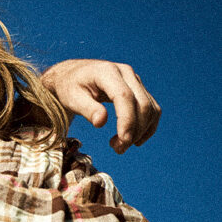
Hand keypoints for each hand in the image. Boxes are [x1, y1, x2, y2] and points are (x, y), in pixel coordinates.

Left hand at [42, 59, 160, 153]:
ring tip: (120, 145)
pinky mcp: (138, 88)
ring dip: (141, 131)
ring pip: (150, 108)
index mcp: (106, 72)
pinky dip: (147, 126)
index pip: (124, 97)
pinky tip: (133, 139)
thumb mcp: (71, 98)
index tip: (123, 141)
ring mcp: (134, 80)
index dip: (127, 120)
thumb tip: (101, 122)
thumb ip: (87, 109)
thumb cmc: (70, 86)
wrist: (73, 74)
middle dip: (135, 130)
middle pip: (142, 104)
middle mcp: (125, 73)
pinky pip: (151, 109)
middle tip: (119, 149)